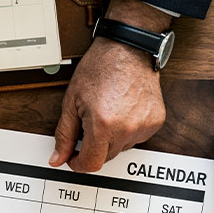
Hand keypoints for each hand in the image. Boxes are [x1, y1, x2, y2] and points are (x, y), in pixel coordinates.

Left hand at [51, 0, 171, 172]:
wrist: (128, 48)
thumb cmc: (101, 67)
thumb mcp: (72, 101)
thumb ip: (64, 134)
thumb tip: (58, 158)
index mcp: (103, 124)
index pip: (91, 164)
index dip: (78, 163)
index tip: (74, 157)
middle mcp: (126, 128)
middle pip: (106, 157)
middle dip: (93, 146)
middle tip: (89, 123)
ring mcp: (144, 126)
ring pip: (121, 148)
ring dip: (111, 138)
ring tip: (107, 113)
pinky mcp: (156, 121)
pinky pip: (137, 138)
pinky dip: (127, 130)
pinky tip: (122, 111)